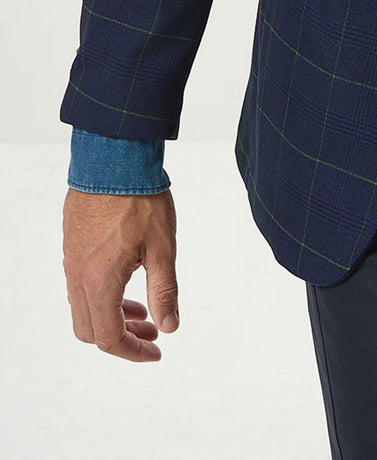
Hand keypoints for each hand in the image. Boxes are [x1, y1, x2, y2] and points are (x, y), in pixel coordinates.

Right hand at [62, 187, 178, 360]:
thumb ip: (165, 290)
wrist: (114, 158)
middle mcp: (78, 276)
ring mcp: (71, 261)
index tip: (157, 351)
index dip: (133, 352)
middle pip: (91, 330)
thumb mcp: (162, 248)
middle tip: (153, 332)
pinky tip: (127, 282)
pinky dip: (103, 296)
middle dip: (123, 338)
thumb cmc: (140, 199)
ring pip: (84, 308)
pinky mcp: (72, 246)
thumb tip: (170, 326)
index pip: (110, 338)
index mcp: (100, 282)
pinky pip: (80, 285)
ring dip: (113, 316)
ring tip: (144, 310)